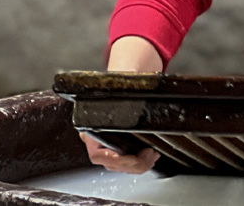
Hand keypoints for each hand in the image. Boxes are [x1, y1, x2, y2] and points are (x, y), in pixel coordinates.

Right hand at [84, 35, 163, 172]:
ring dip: (139, 164)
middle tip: (150, 155)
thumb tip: (134, 85)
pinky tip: (151, 154)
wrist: (126, 77)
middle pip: (112, 164)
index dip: (115, 159)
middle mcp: (97, 139)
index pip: (98, 155)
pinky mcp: (121, 145)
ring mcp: (108, 144)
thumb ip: (124, 89)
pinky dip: (140, 162)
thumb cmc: (120, 81)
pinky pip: (127, 162)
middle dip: (133, 164)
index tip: (133, 157)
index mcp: (91, 127)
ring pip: (121, 166)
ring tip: (153, 155)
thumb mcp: (120, 85)